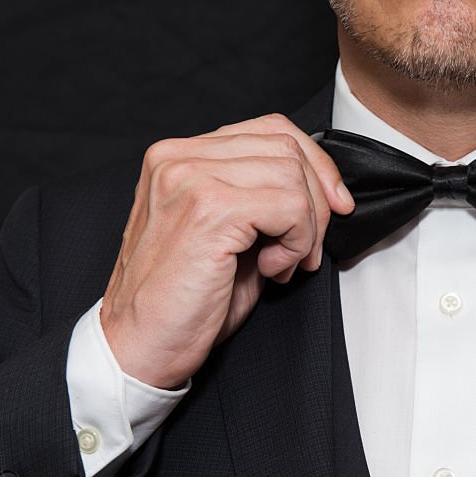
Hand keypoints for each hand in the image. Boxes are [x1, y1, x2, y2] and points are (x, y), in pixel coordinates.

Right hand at [100, 114, 353, 388]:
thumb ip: (263, 200)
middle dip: (318, 201)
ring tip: (283, 264)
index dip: (315, 165)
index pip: (271, 129)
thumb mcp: (230, 236)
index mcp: (180, 158)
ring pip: (292, 175)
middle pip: (287, 147)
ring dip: (307, 227)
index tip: (336, 205)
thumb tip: (324, 191)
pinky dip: (297, 242)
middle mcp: (178, 158)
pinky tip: (272, 269)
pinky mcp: (209, 210)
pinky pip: (290, 207)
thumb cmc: (183, 302)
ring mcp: (190, 179)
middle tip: (307, 252)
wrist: (139, 347)